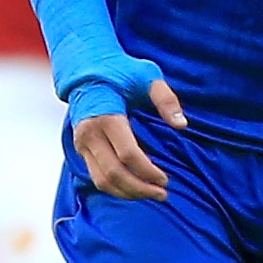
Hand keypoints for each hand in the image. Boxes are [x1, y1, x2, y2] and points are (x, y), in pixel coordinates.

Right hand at [65, 64, 185, 201]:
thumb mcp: (147, 76)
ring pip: (102, 181)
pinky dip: (116, 188)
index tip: (166, 178)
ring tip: (151, 195)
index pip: (128, 155)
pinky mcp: (80, 148)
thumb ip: (166, 99)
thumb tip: (181, 125)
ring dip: (127, 193)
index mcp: (107, 116)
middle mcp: (89, 133)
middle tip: (163, 194)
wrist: (85, 68)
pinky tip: (135, 188)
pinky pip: (96, 176)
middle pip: (114, 174)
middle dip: (140, 189)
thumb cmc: (120, 71)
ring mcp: (82, 143)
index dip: (149, 171)